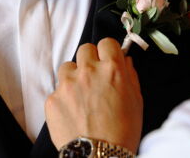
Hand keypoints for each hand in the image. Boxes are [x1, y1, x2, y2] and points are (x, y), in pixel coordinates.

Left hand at [45, 38, 142, 152]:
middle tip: (95, 76)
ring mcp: (68, 84)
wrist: (100, 157)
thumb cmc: (123, 131)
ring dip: (75, 75)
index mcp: (112, 69)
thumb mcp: (136, 100)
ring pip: (68, 66)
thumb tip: (125, 60)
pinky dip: (65, 96)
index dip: (108, 51)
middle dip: (91, 60)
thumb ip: (130, 74)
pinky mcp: (53, 98)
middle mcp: (88, 71)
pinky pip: (57, 89)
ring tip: (82, 95)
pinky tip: (74, 111)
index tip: (108, 59)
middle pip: (85, 49)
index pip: (106, 42)